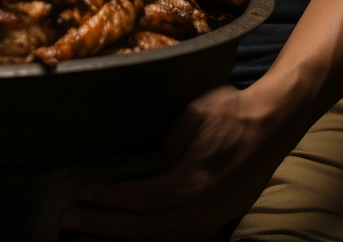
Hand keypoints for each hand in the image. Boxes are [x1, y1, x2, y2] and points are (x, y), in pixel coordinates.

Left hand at [61, 84, 301, 240]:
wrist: (274, 124)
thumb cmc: (232, 111)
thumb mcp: (192, 115)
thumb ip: (166, 143)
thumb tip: (147, 161)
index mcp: (192, 185)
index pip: (139, 200)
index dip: (107, 200)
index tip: (81, 193)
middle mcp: (200, 213)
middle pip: (141, 230)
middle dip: (101, 229)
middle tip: (68, 224)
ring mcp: (209, 223)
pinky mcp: (214, 223)